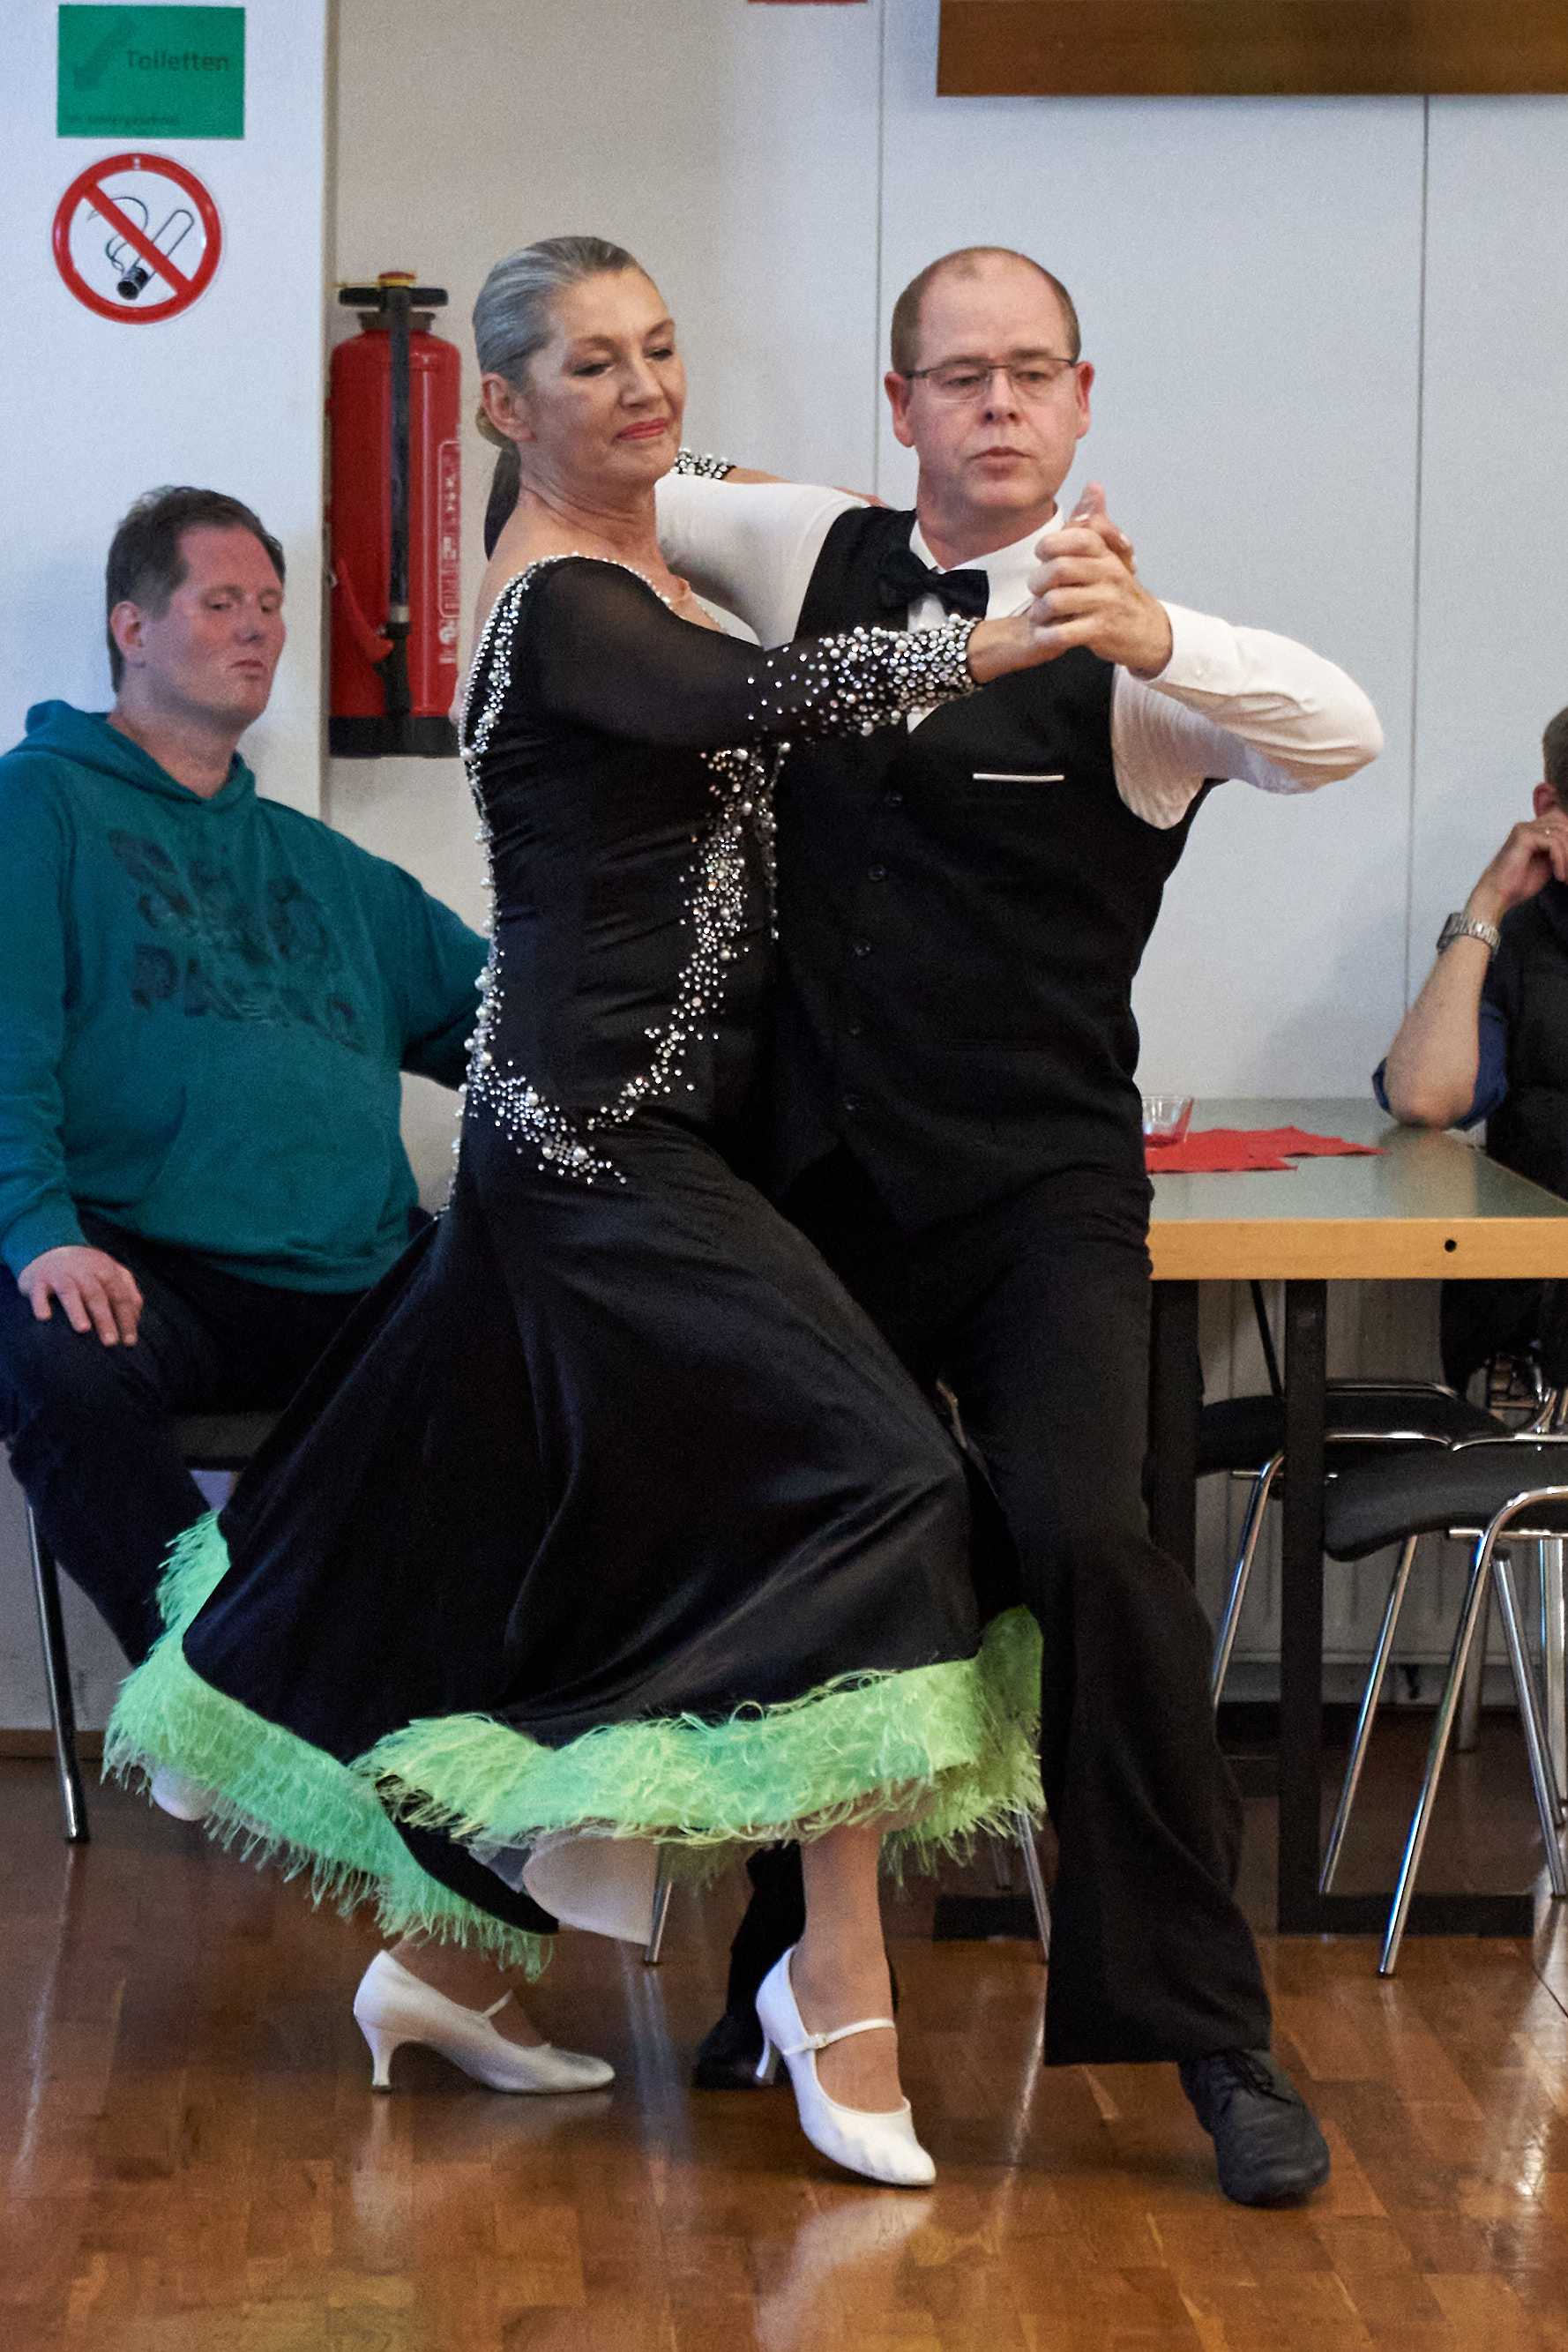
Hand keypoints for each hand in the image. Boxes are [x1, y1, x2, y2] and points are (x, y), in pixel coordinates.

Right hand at [18, 1245, 142, 1345]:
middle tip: (111, 1343)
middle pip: (97, 1294)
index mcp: (105, 1268)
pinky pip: (38, 1291)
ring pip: (69, 1291)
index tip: (129, 1342)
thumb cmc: (84, 1273)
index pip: (120, 1295)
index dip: (126, 1318)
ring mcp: (59, 1272)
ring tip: (84, 1330)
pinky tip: (45, 1318)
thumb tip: (136, 1318)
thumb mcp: (108, 1275)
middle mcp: (83, 1269)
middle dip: (105, 1319)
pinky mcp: (38, 1278)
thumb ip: (126, 1292)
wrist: (48, 1251)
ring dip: (76, 1310)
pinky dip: (41, 1303)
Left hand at [1024, 482, 1172, 676]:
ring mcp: (1107, 603)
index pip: (1077, 536)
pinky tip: (1047, 633)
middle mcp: (1110, 575)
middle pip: (1059, 568)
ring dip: (1040, 611)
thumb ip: (1094, 524)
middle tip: (1036, 590)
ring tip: (1041, 614)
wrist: (1149, 632)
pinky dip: (1047, 635)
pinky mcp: (1102, 631)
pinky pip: (1063, 632)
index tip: (1042, 556)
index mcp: (1107, 554)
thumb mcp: (1109, 556)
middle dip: (1037, 581)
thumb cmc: (1118, 593)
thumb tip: (1094, 485)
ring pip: (1056, 601)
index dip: (1050, 545)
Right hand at [1467, 811, 1567, 925]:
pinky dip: (1560, 860)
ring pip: (1561, 834)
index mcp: (1531, 831)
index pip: (1562, 823)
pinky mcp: (1523, 836)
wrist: (1496, 896)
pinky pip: (1553, 843)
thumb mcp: (1546, 864)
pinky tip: (1558, 875)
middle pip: (1564, 826)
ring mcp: (1524, 829)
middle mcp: (1527, 826)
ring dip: (1567, 858)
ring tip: (1565, 877)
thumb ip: (1558, 852)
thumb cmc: (1517, 884)